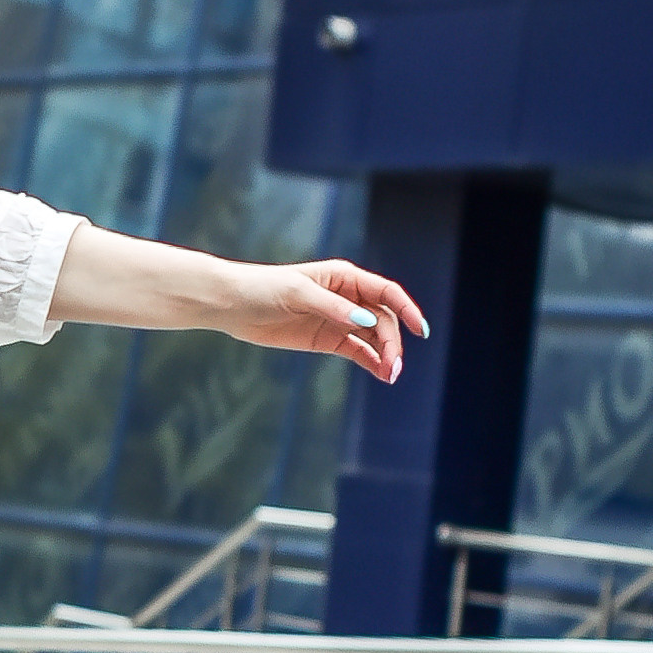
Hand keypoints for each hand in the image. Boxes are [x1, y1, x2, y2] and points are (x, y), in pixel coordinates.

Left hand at [213, 258, 427, 382]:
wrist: (232, 305)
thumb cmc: (263, 289)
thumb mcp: (298, 294)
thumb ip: (333, 308)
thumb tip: (367, 321)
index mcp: (344, 277)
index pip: (386, 292)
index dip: (406, 309)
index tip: (420, 330)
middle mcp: (347, 298)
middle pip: (383, 319)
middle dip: (392, 342)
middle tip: (393, 366)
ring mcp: (339, 320)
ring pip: (373, 337)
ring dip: (385, 355)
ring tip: (390, 375)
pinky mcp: (327, 339)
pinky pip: (357, 351)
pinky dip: (371, 362)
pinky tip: (381, 374)